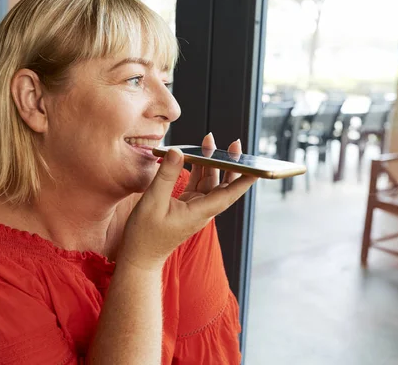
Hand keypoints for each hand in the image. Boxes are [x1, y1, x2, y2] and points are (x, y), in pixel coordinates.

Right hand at [120, 137, 256, 270]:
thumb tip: (178, 152)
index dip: (245, 179)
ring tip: (209, 142)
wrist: (139, 256)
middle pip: (223, 185)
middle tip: (234, 144)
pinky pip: (197, 185)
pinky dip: (197, 170)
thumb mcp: (153, 201)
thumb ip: (166, 176)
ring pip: (210, 182)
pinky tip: (194, 156)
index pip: (228, 194)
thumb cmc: (145, 234)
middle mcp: (202, 210)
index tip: (258, 166)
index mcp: (199, 212)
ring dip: (211, 163)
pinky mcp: (186, 206)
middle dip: (230, 164)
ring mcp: (194, 208)